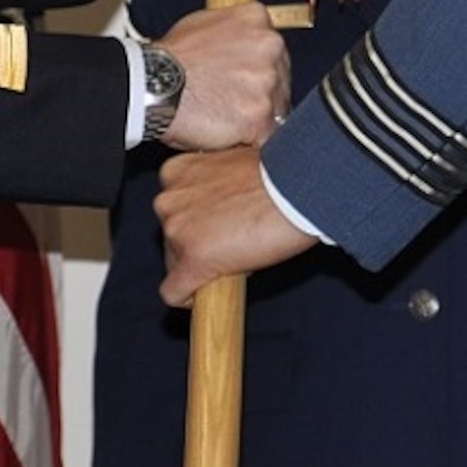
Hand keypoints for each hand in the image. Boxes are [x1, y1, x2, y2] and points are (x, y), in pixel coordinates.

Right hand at [153, 2, 290, 150]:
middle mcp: (269, 45)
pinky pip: (268, 136)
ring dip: (258, 119)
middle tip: (233, 106)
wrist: (151, 84)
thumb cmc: (170, 58)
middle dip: (263, 95)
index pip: (275, 50)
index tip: (246, 83)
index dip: (260, 72)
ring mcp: (267, 81)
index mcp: (257, 19)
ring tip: (227, 121)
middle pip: (282, 79)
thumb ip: (234, 32)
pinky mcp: (260, 116)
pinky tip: (230, 136)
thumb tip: (244, 42)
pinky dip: (252, 141)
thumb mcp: (203, 24)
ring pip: (278, 109)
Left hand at [157, 145, 315, 305]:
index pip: (171, 207)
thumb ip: (212, 186)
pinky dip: (188, 298)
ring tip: (236, 257)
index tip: (216, 226)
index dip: (195, 221)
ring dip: (199, 265)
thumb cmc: (276, 176)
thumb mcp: (232, 168)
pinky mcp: (191, 261)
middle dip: (195, 243)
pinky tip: (210, 292)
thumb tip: (215, 210)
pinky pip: (173, 293)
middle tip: (232, 241)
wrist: (297, 190)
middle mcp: (168, 200)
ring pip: (173, 263)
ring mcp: (176, 231)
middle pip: (170, 236)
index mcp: (175, 171)